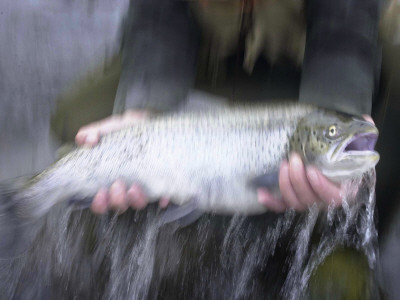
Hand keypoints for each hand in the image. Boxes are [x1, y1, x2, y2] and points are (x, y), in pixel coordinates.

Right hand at [75, 110, 168, 213]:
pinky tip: (162, 196)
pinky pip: (163, 200)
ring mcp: (145, 190)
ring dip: (135, 199)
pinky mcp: (163, 187)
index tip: (100, 192)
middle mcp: (126, 189)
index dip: (99, 203)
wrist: (154, 125)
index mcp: (110, 180)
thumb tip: (85, 140)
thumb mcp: (112, 128)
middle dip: (117, 199)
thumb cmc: (129, 131)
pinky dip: (162, 199)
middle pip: (119, 206)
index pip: (101, 203)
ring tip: (134, 187)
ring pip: (138, 204)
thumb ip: (95, 132)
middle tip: (117, 184)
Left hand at [257, 115, 374, 212]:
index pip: (334, 197)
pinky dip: (271, 202)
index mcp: (345, 189)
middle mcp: (325, 200)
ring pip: (295, 203)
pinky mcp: (294, 200)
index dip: (321, 186)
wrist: (332, 159)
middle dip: (298, 180)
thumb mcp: (354, 143)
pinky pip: (281, 207)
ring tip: (282, 165)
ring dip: (286, 185)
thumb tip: (364, 120)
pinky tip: (261, 192)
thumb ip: (359, 133)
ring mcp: (309, 201)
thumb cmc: (343, 153)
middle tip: (292, 160)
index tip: (311, 170)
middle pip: (310, 200)